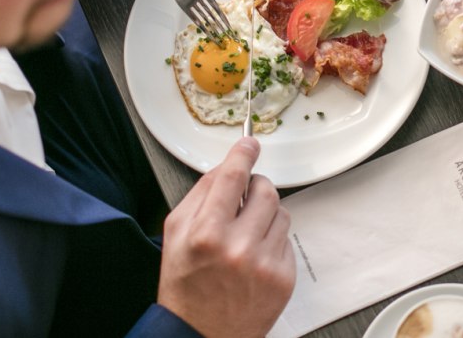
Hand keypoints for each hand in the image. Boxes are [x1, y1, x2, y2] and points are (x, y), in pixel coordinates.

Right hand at [158, 137, 296, 336]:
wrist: (202, 335)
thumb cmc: (185, 286)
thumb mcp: (174, 236)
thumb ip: (199, 195)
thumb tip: (226, 165)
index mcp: (206, 234)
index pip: (233, 177)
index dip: (243, 153)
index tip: (250, 143)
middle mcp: (238, 248)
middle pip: (265, 189)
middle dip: (255, 188)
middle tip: (243, 201)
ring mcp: (265, 264)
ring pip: (281, 212)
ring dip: (265, 215)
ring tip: (245, 236)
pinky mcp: (284, 277)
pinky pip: (287, 240)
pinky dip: (272, 241)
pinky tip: (253, 258)